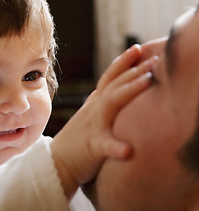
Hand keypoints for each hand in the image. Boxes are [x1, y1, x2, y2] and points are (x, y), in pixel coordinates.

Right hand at [50, 45, 158, 198]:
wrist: (57, 162)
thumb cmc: (78, 141)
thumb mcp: (92, 117)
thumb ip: (102, 104)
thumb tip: (113, 93)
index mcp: (96, 104)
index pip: (109, 78)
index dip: (123, 62)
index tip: (138, 48)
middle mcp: (94, 110)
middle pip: (114, 85)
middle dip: (134, 69)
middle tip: (154, 58)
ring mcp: (93, 126)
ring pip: (110, 104)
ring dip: (129, 90)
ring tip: (148, 81)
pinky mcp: (92, 147)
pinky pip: (104, 145)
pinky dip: (116, 147)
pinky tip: (128, 151)